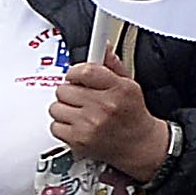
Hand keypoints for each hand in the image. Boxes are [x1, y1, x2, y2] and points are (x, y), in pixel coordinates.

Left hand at [48, 57, 173, 180]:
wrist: (140, 146)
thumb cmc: (133, 116)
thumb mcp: (130, 86)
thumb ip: (112, 66)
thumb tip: (102, 48)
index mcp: (119, 89)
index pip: (84, 71)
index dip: (75, 73)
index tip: (76, 76)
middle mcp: (104, 106)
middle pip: (64, 89)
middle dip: (70, 92)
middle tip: (81, 98)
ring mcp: (90, 125)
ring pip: (56, 107)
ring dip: (64, 109)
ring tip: (79, 113)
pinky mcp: (79, 140)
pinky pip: (55, 126)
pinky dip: (63, 126)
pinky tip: (76, 126)